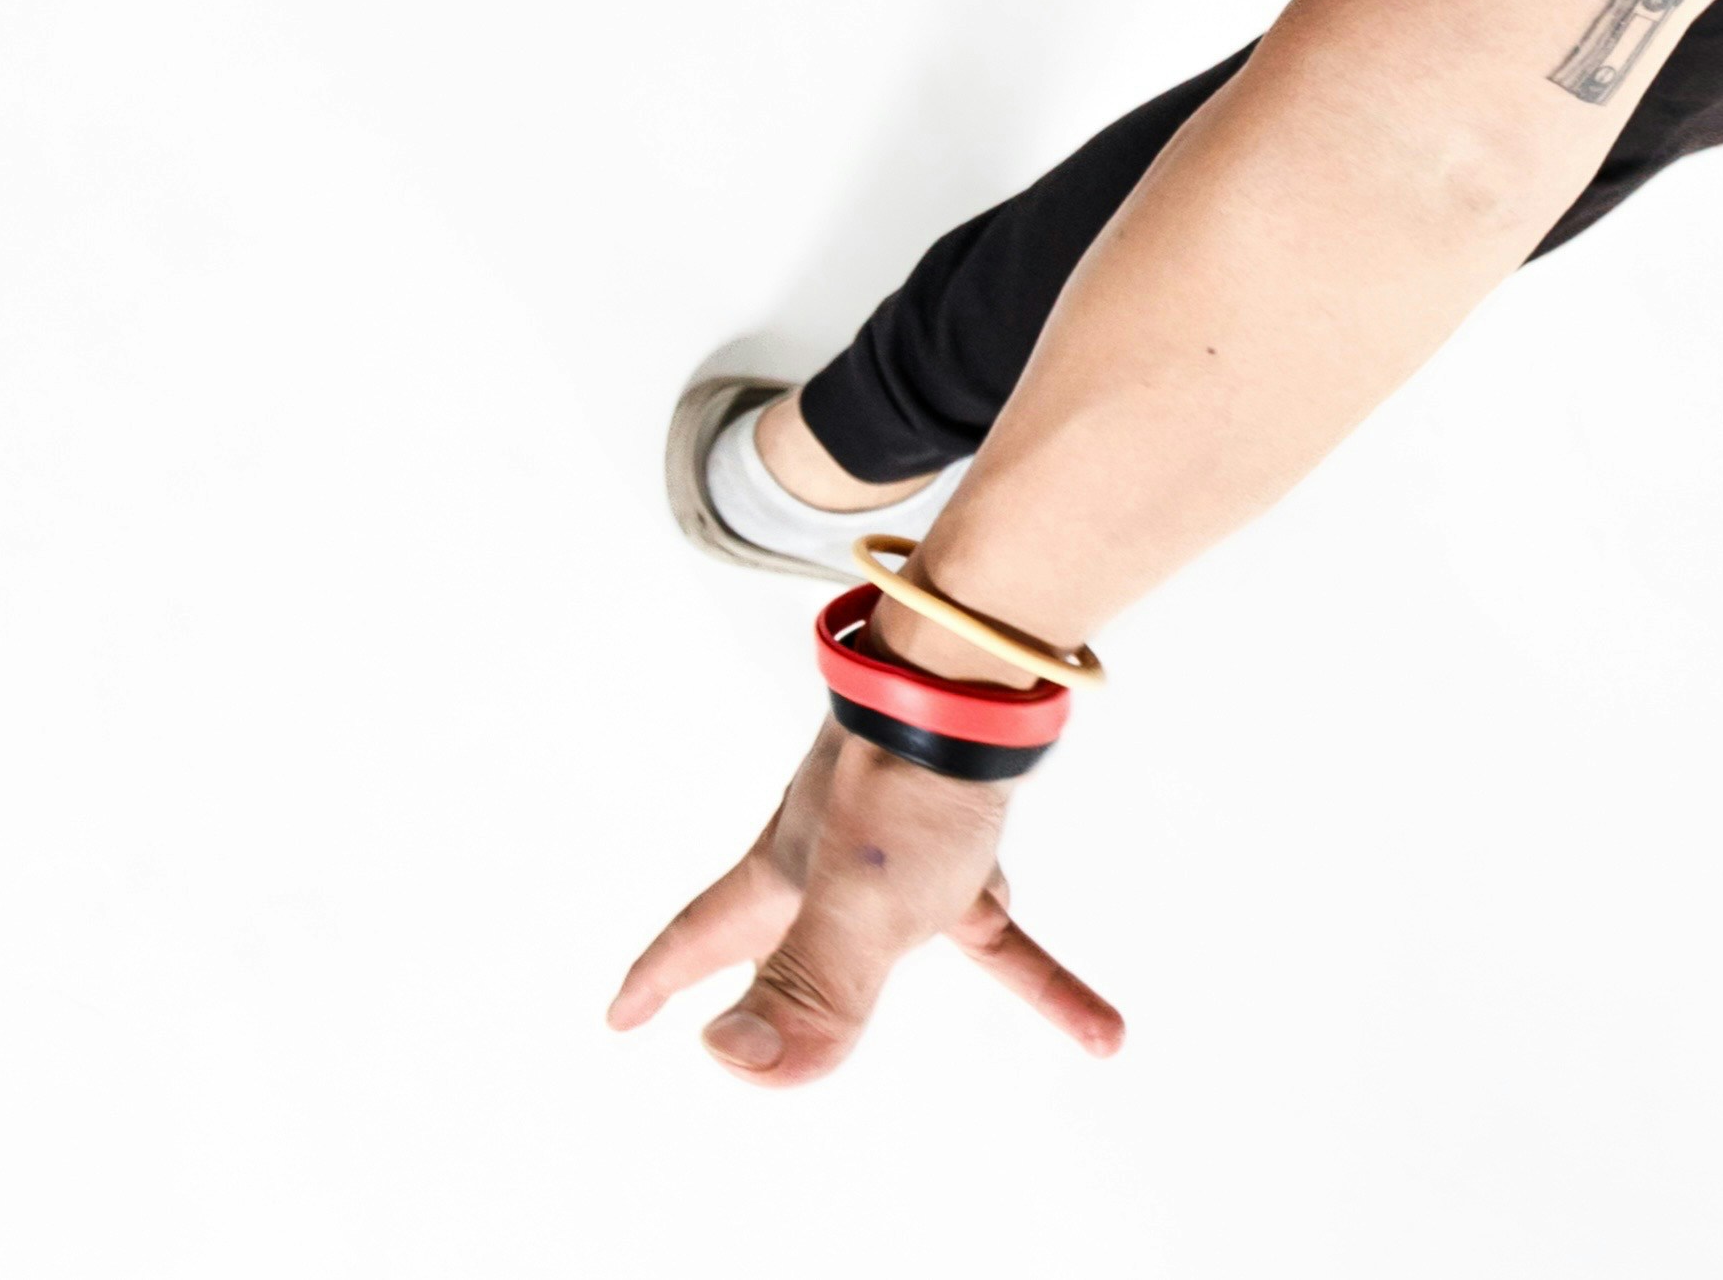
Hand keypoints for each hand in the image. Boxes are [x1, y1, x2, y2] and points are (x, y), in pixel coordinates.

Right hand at [608, 719, 1123, 1090]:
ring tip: (971, 996)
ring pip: (899, 932)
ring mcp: (897, 841)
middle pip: (783, 937)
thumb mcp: (857, 901)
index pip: (700, 938)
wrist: (979, 658)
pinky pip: (1004, 934)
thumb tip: (730, 1063)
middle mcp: (831, 858)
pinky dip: (1046, 984)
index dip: (658, 980)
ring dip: (925, 968)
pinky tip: (1102, 1030)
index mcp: (785, 875)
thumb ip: (807, 991)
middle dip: (763, 983)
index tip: (620, 1016)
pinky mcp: (965, 830)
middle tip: (735, 1019)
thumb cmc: (910, 776)